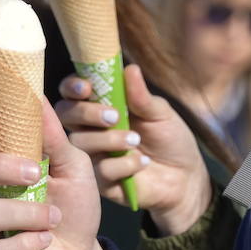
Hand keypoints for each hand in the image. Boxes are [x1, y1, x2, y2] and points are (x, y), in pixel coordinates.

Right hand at [56, 64, 212, 235]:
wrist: (184, 177)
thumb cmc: (170, 138)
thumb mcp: (160, 113)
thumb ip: (141, 96)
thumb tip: (130, 69)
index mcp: (102, 105)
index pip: (73, 91)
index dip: (72, 87)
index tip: (86, 88)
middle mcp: (91, 128)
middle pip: (66, 114)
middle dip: (86, 113)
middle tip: (115, 116)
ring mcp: (93, 154)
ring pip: (80, 142)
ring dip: (109, 139)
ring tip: (136, 140)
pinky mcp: (100, 180)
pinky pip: (100, 170)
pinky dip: (124, 164)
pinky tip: (143, 163)